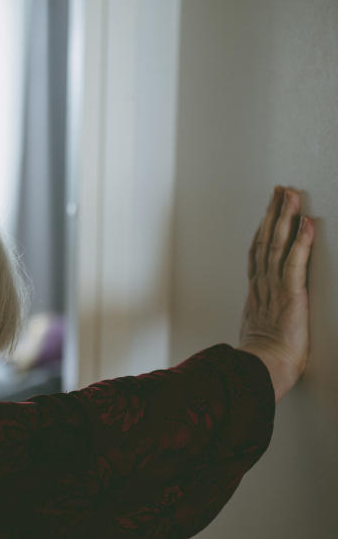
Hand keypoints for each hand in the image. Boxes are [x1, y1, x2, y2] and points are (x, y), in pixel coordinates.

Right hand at [238, 186, 313, 403]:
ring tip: (291, 195)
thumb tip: (259, 326)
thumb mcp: (258, 335)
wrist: (261, 371)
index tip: (268, 211)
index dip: (263, 230)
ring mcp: (274, 289)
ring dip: (285, 218)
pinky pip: (296, 262)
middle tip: (280, 190)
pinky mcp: (291, 295)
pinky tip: (307, 223)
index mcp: (256, 294)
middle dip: (273, 214)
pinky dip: (301, 241)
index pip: (259, 253)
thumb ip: (260, 322)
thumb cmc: (262, 361)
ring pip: (277, 245)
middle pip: (266, 241)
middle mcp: (262, 285)